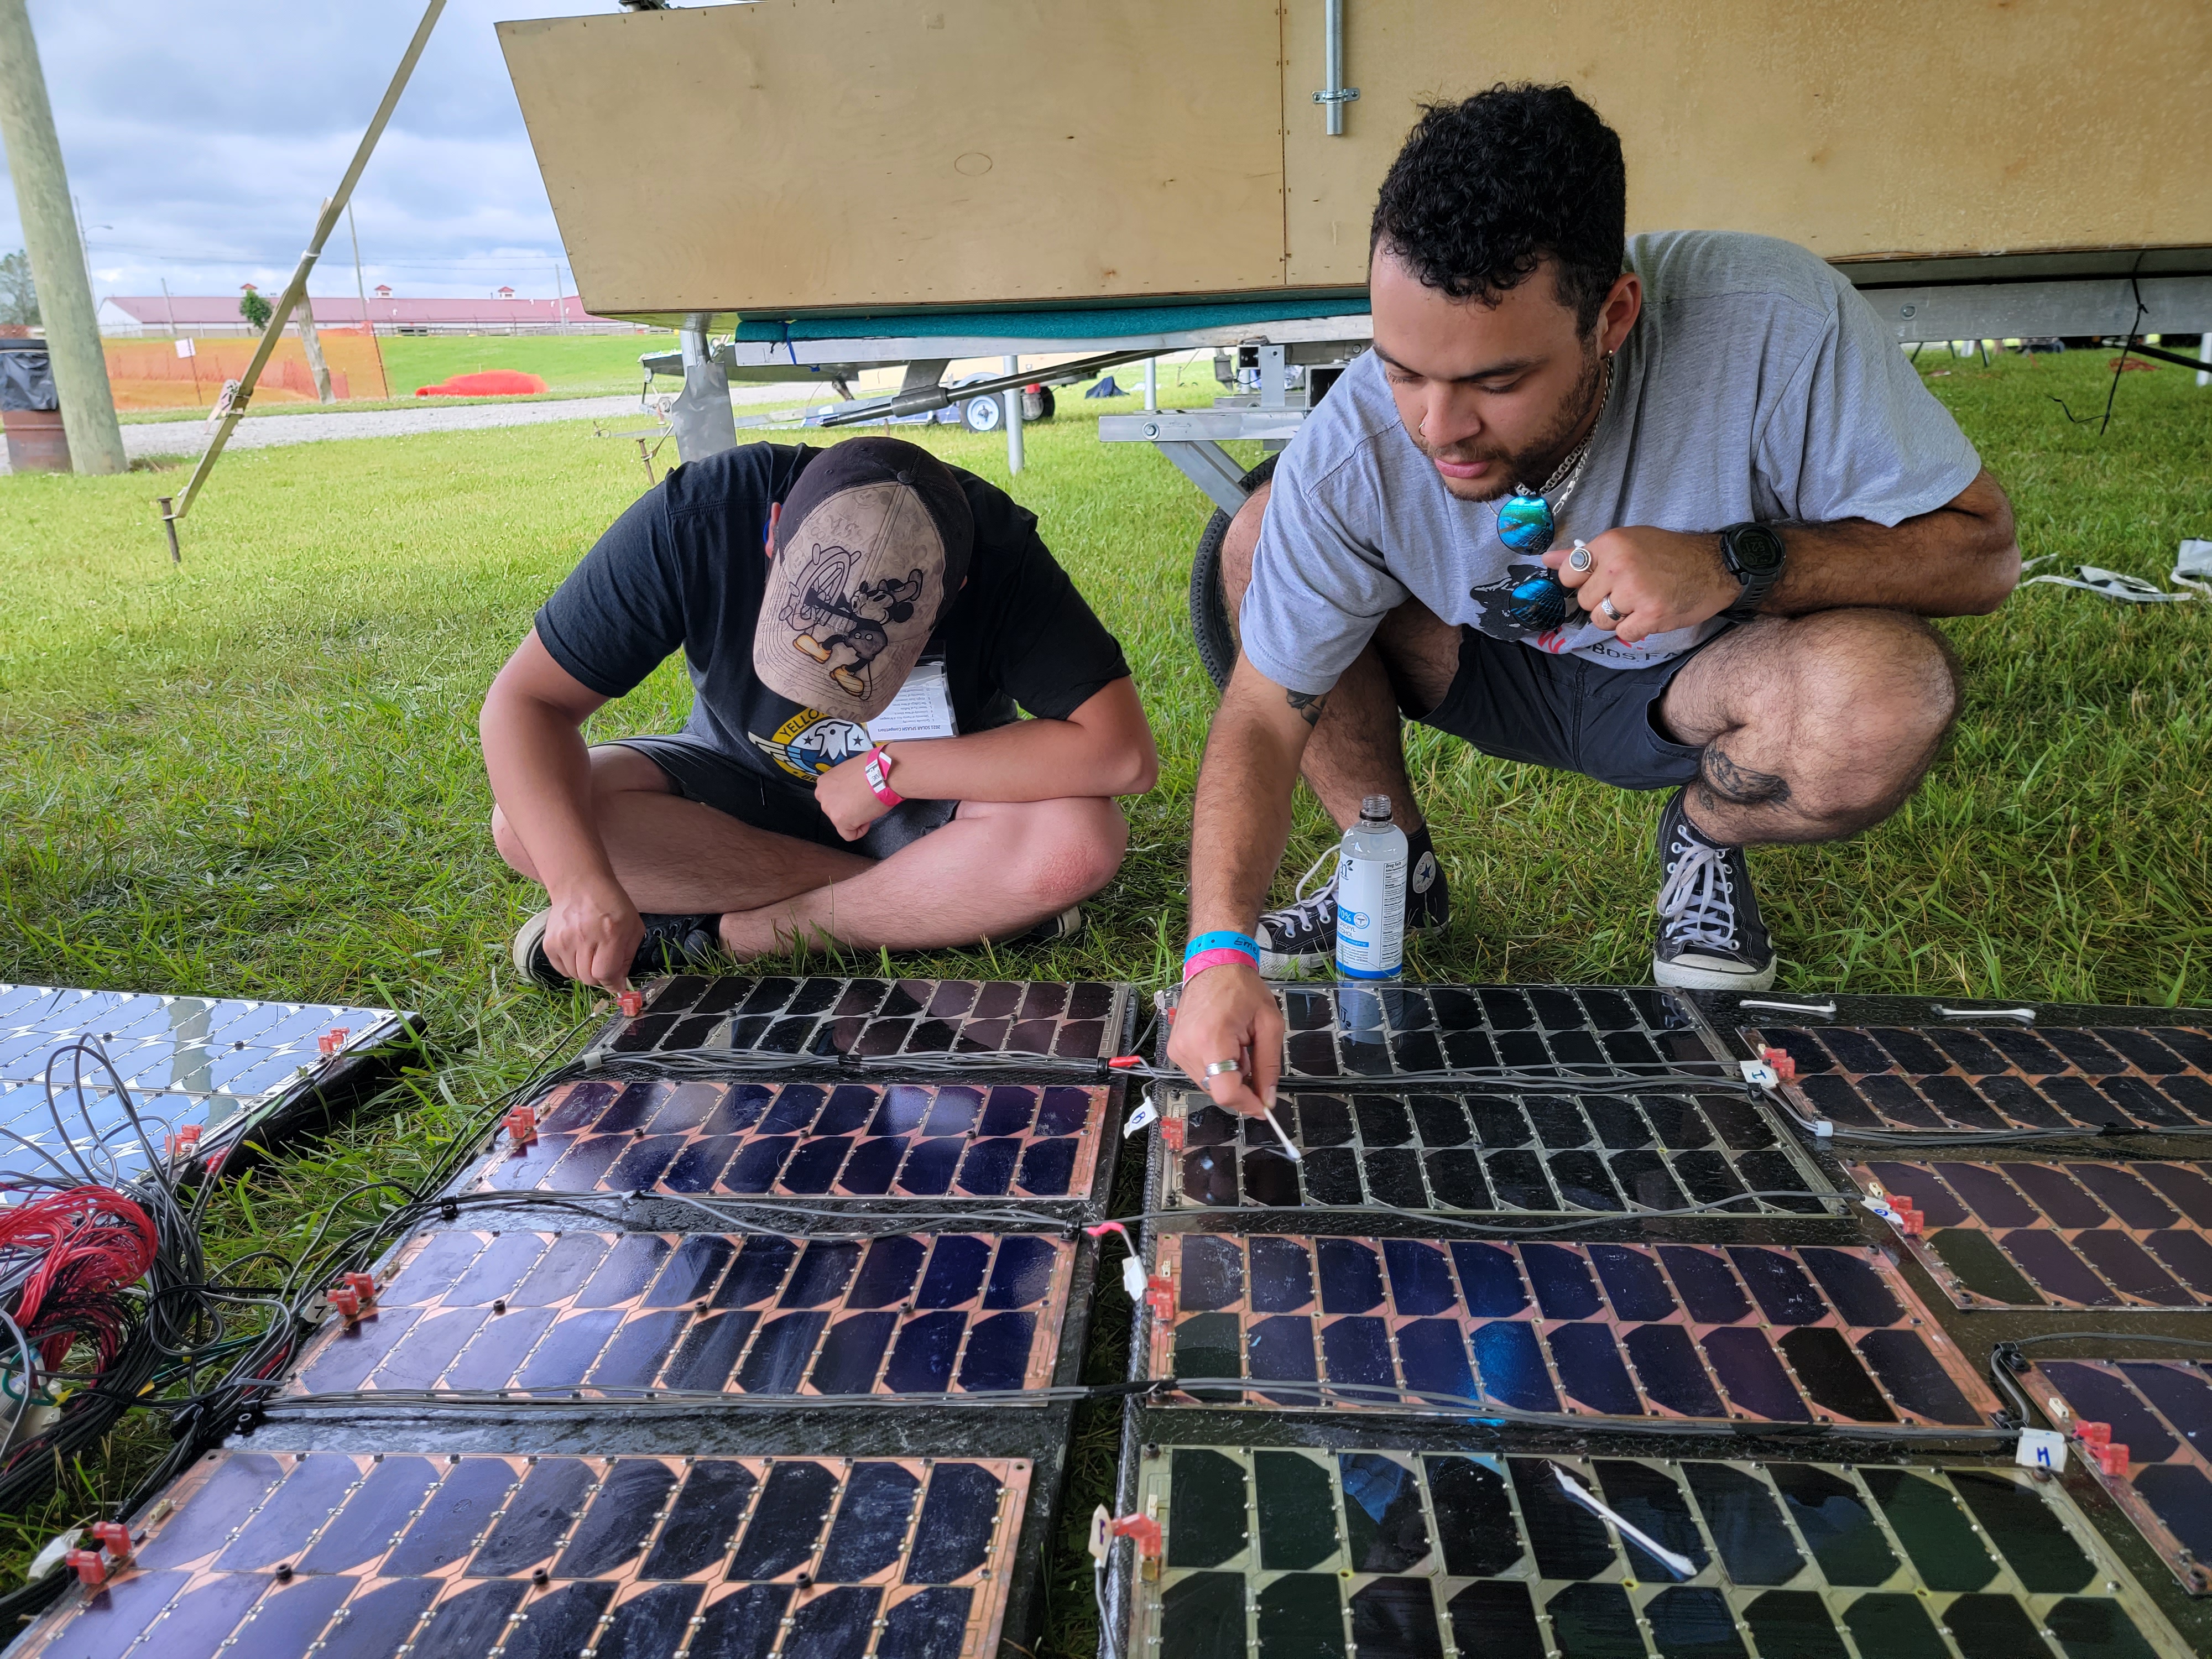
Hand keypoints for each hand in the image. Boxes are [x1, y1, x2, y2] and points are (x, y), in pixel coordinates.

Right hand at [543, 877, 643, 992]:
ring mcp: (563, 941)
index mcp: (609, 934)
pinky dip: (571, 967)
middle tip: (603, 963)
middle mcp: (583, 938)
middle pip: (589, 978)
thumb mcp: (632, 927)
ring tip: (590, 953)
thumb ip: (627, 958)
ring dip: (585, 971)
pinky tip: (577, 951)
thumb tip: (619, 985)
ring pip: (575, 976)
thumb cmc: (611, 904)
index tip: (616, 983)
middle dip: (600, 976)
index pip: (605, 974)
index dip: (612, 983)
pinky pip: (561, 970)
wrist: (580, 884)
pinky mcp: (549, 943)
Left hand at [814, 751, 885, 840]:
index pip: (833, 799)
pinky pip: (850, 835)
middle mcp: (822, 795)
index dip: (848, 798)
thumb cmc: (873, 768)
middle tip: (864, 800)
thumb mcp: (849, 770)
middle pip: (836, 811)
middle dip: (850, 809)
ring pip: (842, 823)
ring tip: (868, 805)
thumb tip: (848, 790)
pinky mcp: (840, 820)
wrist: (883, 773)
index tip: (858, 794)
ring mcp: (830, 808)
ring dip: (856, 817)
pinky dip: (861, 829)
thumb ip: (842, 783)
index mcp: (824, 782)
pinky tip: (868, 816)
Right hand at [1166, 961, 1282, 1117]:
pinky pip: (1200, 1073)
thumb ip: (1269, 1065)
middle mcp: (1188, 1048)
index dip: (1248, 1104)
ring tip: (1236, 1044)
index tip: (1263, 1106)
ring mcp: (1177, 1049)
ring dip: (1228, 1074)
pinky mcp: (1174, 1049)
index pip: (1225, 1092)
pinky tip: (1224, 1044)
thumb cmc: (1242, 989)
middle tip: (1251, 1055)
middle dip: (1240, 1083)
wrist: (1215, 966)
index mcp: (1211, 1040)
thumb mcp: (1269, 1024)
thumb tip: (1268, 1098)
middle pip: (1218, 1091)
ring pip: (1209, 1084)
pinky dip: (1216, 1067)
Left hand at [1547, 527, 1735, 644]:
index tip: (1597, 581)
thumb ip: (1587, 554)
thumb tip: (1546, 558)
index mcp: (1611, 544)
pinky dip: (1634, 629)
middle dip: (1601, 601)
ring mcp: (1635, 592)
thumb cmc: (1670, 553)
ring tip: (1638, 602)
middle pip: (1583, 601)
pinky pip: (1623, 633)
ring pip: (1600, 619)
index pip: (1568, 573)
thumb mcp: (1628, 541)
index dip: (1580, 582)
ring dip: (1616, 617)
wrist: (1716, 566)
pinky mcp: (1651, 615)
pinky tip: (1650, 613)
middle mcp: (1619, 566)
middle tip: (1627, 592)